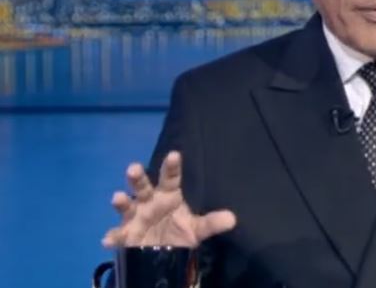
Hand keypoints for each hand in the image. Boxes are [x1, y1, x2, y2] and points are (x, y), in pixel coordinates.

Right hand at [102, 151, 235, 247]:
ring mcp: (136, 217)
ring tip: (118, 197)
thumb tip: (232, 219)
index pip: (171, 178)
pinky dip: (113, 236)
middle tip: (133, 168)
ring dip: (122, 201)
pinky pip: (118, 235)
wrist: (164, 254)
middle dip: (138, 178)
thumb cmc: (179, 231)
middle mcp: (149, 201)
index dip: (172, 166)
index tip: (174, 155)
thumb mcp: (197, 229)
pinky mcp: (126, 234)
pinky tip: (109, 239)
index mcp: (168, 195)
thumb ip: (211, 223)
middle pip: (143, 186)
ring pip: (127, 206)